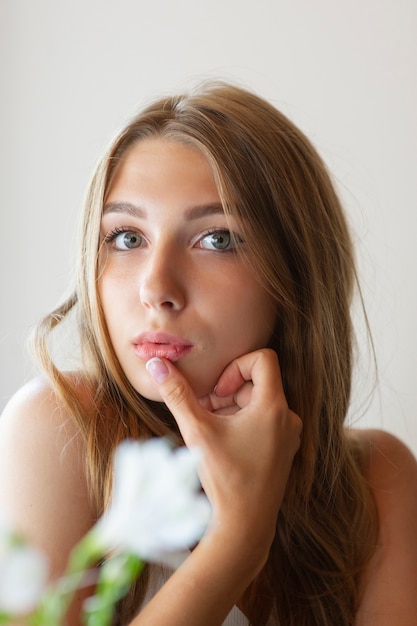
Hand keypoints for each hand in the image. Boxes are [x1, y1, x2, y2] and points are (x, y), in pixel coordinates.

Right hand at [146, 349, 301, 556]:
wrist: (245, 525)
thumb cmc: (225, 477)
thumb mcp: (197, 430)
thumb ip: (177, 394)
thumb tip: (156, 364)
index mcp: (274, 406)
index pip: (263, 358)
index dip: (236, 367)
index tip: (218, 392)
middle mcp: (288, 417)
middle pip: (257, 382)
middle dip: (228, 392)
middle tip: (206, 411)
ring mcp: (289, 435)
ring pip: (259, 402)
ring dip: (233, 408)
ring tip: (212, 428)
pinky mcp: (284, 449)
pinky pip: (265, 420)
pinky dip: (243, 423)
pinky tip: (224, 442)